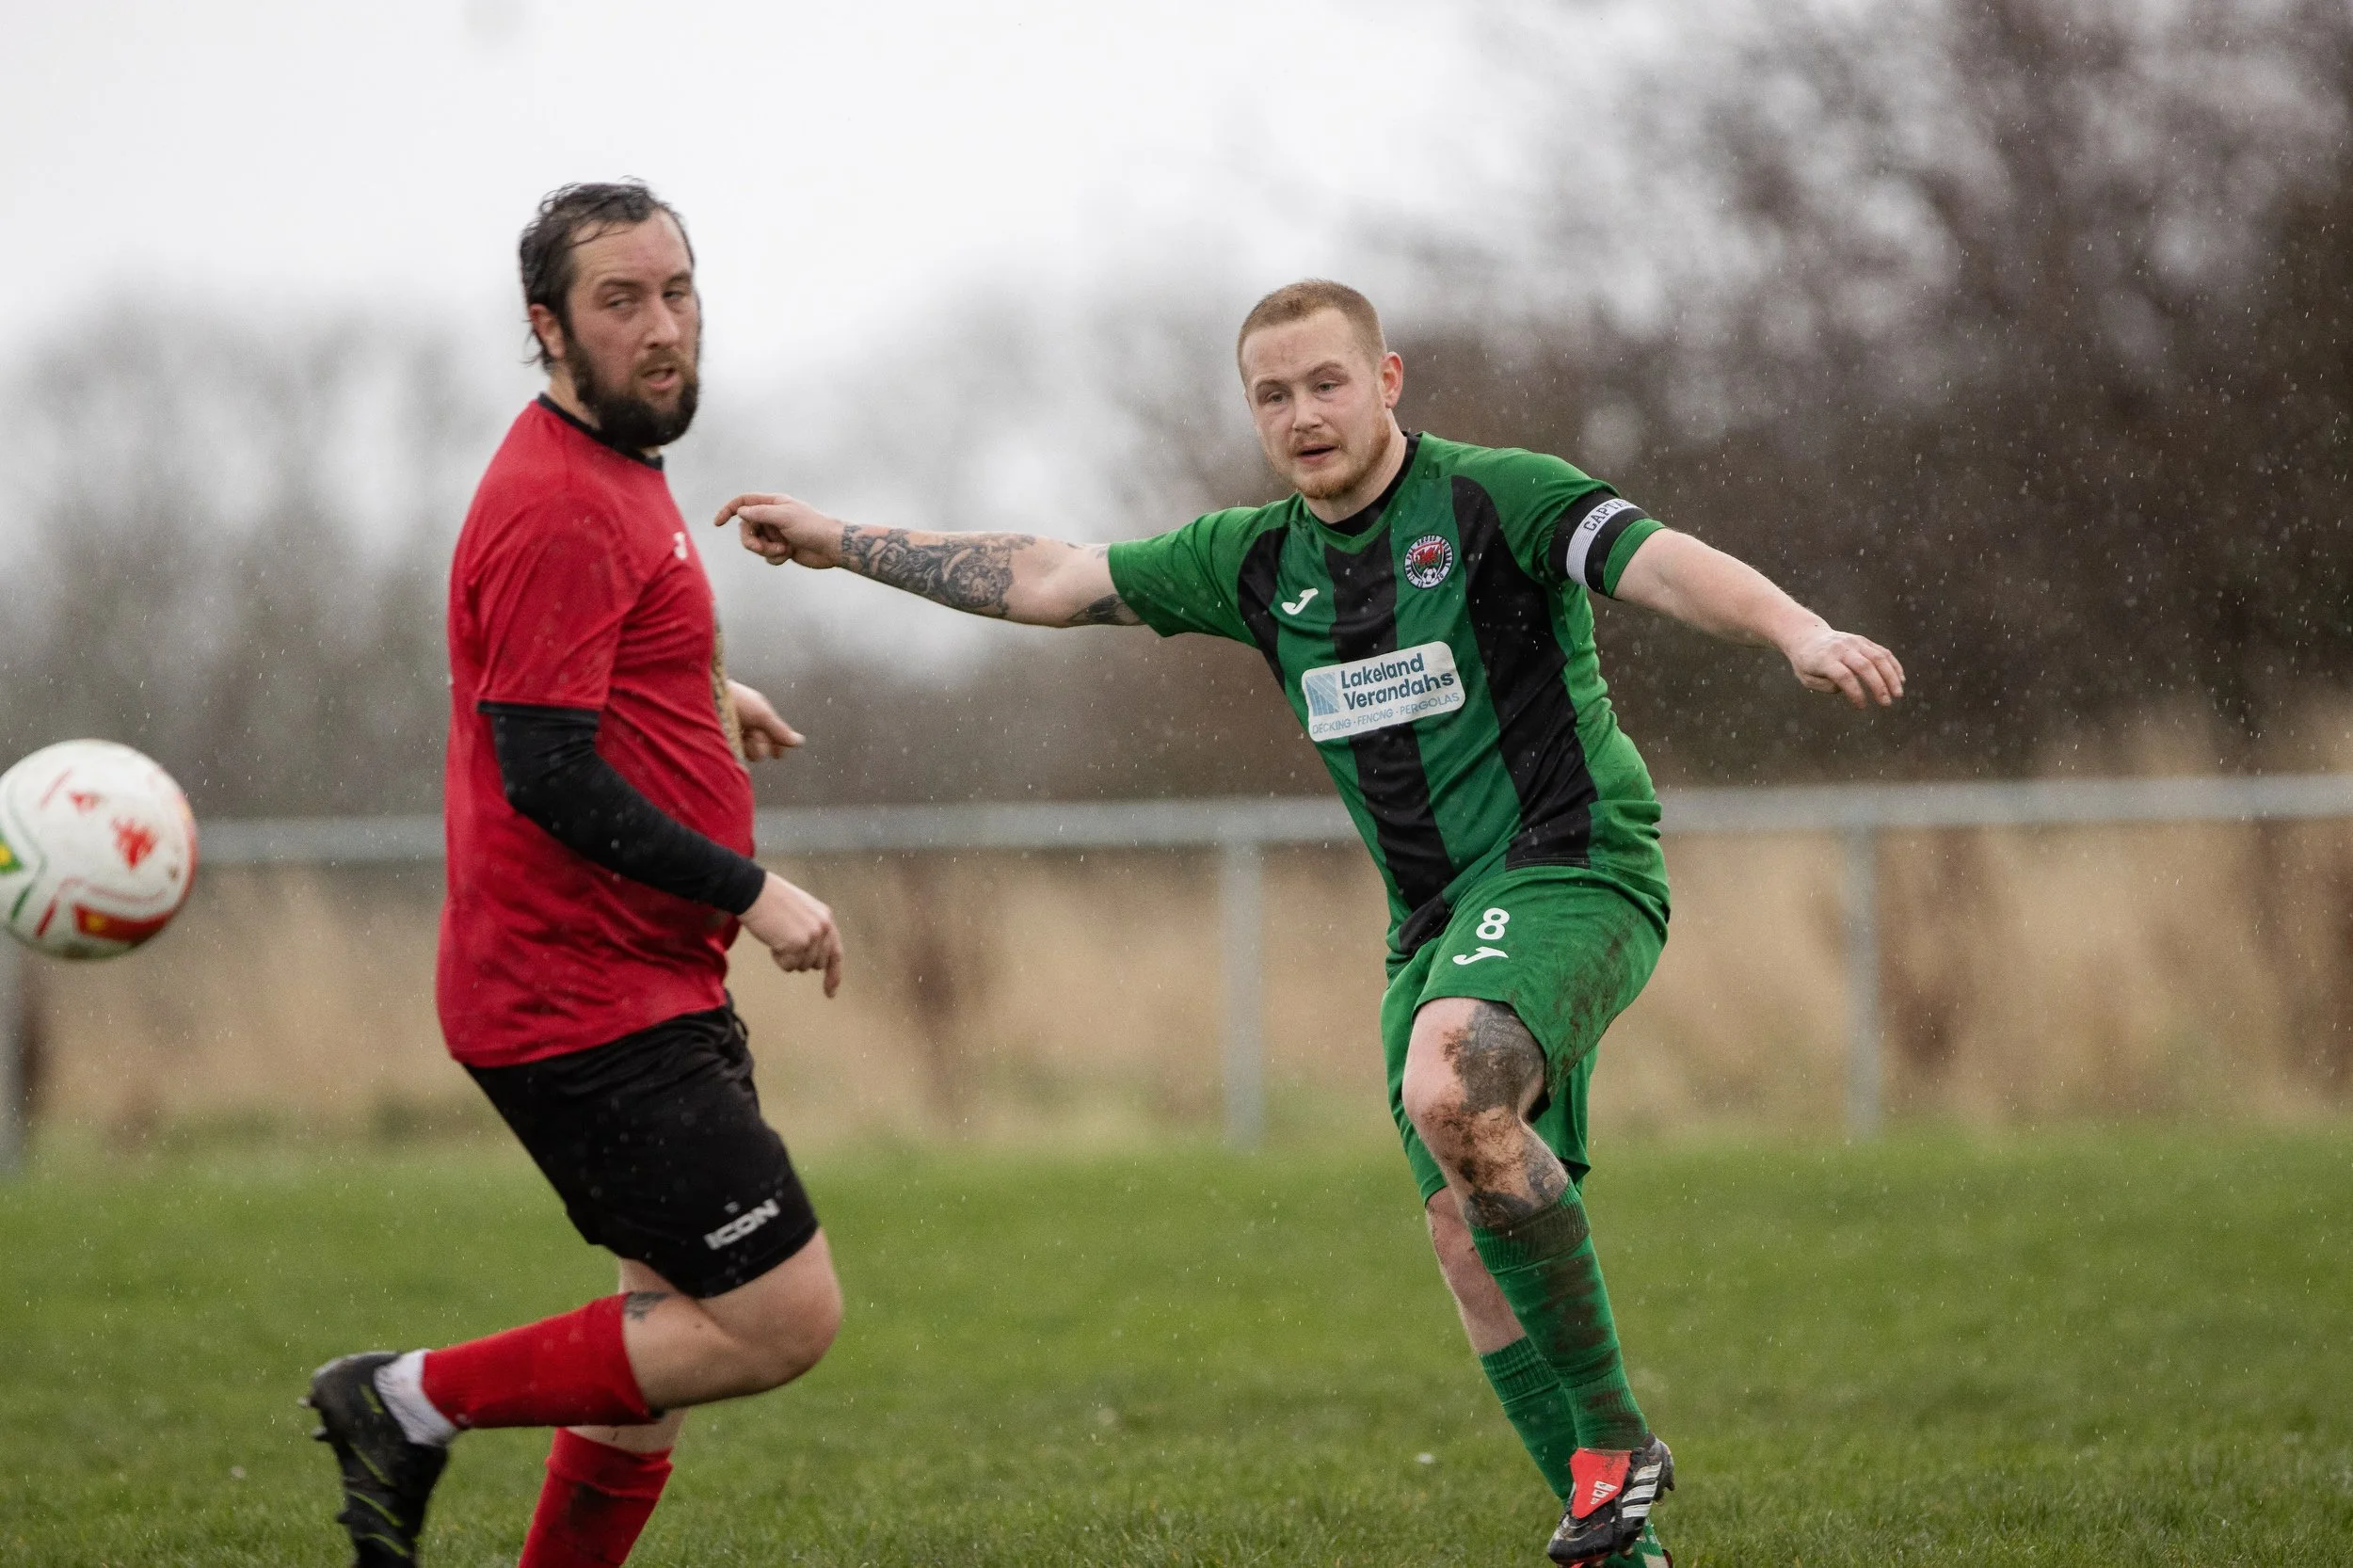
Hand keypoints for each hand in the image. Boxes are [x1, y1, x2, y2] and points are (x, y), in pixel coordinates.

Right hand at [714, 492, 845, 567]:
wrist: (831, 547)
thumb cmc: (812, 527)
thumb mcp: (784, 517)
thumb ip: (760, 513)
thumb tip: (741, 512)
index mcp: (773, 504)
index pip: (744, 502)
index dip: (729, 510)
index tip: (718, 523)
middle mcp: (772, 517)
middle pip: (746, 528)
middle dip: (751, 541)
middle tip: (762, 548)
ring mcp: (776, 533)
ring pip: (755, 544)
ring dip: (766, 550)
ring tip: (783, 550)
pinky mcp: (781, 549)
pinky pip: (767, 555)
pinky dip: (775, 557)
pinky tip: (789, 554)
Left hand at [726, 679, 802, 761]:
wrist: (707, 698)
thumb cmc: (736, 701)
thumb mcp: (762, 714)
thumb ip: (779, 730)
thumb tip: (800, 742)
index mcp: (758, 717)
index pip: (773, 738)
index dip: (777, 747)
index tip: (778, 755)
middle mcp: (746, 728)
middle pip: (763, 749)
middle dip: (761, 744)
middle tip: (752, 733)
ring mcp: (733, 736)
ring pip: (752, 754)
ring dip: (750, 747)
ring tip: (740, 735)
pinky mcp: (722, 744)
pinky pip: (738, 757)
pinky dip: (738, 751)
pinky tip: (732, 741)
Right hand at [739, 872, 842, 995]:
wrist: (754, 891)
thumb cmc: (772, 899)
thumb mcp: (803, 910)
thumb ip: (814, 929)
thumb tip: (816, 957)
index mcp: (826, 918)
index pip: (836, 953)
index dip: (834, 975)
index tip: (830, 993)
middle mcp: (824, 928)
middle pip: (816, 964)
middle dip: (799, 959)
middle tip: (784, 940)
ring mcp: (812, 937)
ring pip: (801, 966)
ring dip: (787, 957)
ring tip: (777, 935)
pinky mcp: (797, 944)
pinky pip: (788, 966)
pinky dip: (778, 959)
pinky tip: (773, 940)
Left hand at [1785, 624, 1905, 707]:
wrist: (1807, 636)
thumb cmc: (1806, 663)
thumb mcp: (1806, 678)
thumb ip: (1825, 685)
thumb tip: (1848, 688)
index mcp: (1824, 659)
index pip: (1843, 676)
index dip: (1855, 693)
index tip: (1861, 707)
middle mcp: (1841, 648)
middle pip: (1865, 666)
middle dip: (1878, 686)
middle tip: (1886, 704)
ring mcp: (1854, 642)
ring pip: (1878, 657)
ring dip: (1891, 676)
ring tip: (1898, 694)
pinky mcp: (1863, 640)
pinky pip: (1882, 652)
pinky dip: (1893, 665)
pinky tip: (1900, 680)